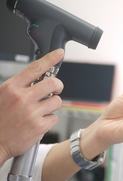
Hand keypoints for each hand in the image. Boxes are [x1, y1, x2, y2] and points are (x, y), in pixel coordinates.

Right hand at [0, 49, 63, 163]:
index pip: (35, 68)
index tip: (59, 53)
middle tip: (56, 89)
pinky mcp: (39, 126)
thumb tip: (40, 79)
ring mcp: (32, 113)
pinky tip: (38, 122)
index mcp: (12, 87)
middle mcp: (22, 98)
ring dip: (52, 105)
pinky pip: (55, 118)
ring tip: (40, 111)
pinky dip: (49, 120)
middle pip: (53, 83)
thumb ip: (21, 87)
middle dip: (58, 85)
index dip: (50, 59)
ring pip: (56, 101)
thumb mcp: (3, 96)